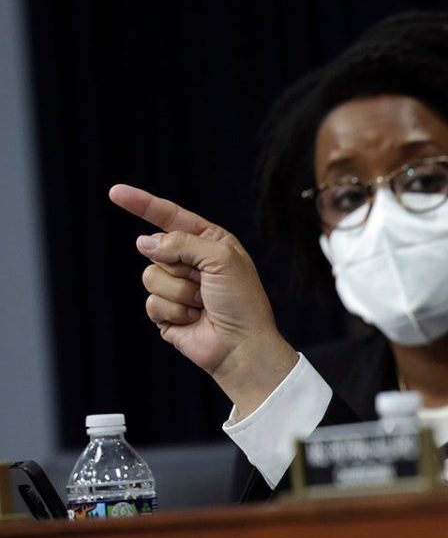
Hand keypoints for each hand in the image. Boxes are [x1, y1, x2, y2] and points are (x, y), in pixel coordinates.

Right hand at [108, 184, 297, 415]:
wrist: (241, 345)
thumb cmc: (242, 301)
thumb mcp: (221, 258)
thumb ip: (182, 242)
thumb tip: (146, 242)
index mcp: (210, 242)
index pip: (170, 217)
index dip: (143, 204)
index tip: (115, 192)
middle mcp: (191, 261)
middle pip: (156, 249)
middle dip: (180, 267)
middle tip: (206, 284)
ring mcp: (177, 287)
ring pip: (150, 276)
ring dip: (178, 292)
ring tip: (201, 304)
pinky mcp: (166, 312)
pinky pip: (151, 303)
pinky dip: (173, 312)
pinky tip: (193, 320)